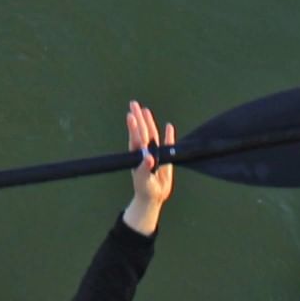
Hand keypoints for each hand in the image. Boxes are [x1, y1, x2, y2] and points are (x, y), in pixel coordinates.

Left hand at [121, 101, 174, 235]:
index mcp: (138, 156)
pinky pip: (167, 143)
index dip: (133, 127)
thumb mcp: (144, 180)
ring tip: (145, 110)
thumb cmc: (145, 189)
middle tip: (134, 104)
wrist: (153, 196)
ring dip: (149, 122)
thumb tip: (148, 157)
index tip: (131, 115)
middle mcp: (145, 151)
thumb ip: (145, 168)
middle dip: (138, 117)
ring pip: (152, 134)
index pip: (136, 138)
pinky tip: (169, 126)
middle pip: (142, 131)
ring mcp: (154, 153)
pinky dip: (169, 135)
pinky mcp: (165, 157)